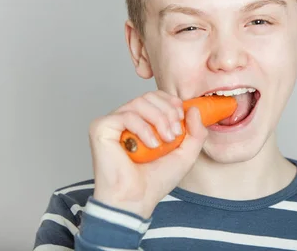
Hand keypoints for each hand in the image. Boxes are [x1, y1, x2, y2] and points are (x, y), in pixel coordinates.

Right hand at [88, 90, 207, 217]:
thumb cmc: (155, 180)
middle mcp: (126, 119)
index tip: (181, 118)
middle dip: (168, 112)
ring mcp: (112, 122)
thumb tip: (193, 108)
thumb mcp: (186, 154)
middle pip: (149, 96)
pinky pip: (126, 115)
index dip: (171, 102)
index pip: (156, 97)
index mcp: (142, 121)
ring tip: (164, 141)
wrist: (136, 200)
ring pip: (139, 102)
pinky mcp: (101, 128)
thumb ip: (196, 132)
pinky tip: (151, 145)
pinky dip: (143, 128)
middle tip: (174, 134)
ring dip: (158, 119)